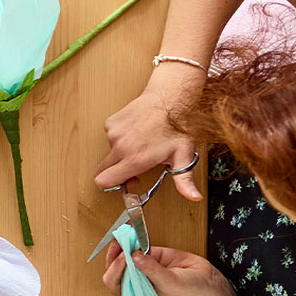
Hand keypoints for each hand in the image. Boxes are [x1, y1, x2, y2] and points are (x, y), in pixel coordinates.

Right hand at [92, 81, 201, 200]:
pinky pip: (110, 137)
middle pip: (101, 170)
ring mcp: (114, 134)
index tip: (128, 180)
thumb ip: (185, 181)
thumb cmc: (177, 126)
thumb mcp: (183, 156)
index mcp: (135, 159)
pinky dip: (120, 138)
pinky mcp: (111, 123)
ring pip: (109, 153)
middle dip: (114, 172)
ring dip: (120, 153)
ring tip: (140, 143)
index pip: (104, 181)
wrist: (170, 98)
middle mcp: (121, 147)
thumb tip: (194, 197)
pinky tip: (135, 132)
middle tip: (133, 165)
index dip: (114, 185)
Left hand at [101, 242, 235, 295]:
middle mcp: (134, 281)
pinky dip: (133, 238)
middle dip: (114, 254)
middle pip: (114, 267)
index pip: (114, 283)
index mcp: (135, 294)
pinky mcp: (150, 254)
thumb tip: (135, 256)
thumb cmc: (190, 291)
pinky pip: (137, 245)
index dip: (115, 269)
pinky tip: (133, 232)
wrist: (206, 282)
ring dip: (121, 244)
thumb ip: (152, 270)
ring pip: (123, 254)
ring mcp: (141, 267)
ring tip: (125, 235)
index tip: (123, 257)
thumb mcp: (170, 283)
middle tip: (120, 242)